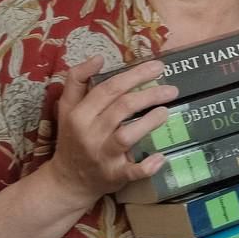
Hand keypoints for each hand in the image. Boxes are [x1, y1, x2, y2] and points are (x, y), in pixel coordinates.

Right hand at [44, 58, 179, 207]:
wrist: (68, 179)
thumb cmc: (73, 138)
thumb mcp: (67, 107)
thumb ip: (77, 80)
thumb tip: (98, 58)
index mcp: (79, 114)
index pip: (109, 88)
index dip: (134, 75)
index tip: (157, 67)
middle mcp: (89, 133)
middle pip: (123, 107)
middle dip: (150, 95)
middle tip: (171, 89)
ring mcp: (102, 155)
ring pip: (127, 135)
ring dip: (150, 122)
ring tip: (166, 111)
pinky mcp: (113, 175)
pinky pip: (132, 171)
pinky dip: (147, 165)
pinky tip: (161, 157)